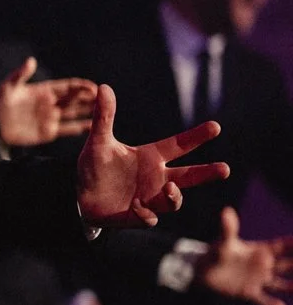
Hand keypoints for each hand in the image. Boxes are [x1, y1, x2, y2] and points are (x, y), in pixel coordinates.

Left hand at [0, 58, 97, 146]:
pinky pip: (68, 129)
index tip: (94, 88)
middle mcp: (50, 103)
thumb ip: (20, 75)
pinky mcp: (49, 132)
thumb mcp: (8, 88)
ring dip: (89, 111)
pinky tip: (94, 127)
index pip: (67, 86)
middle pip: (75, 99)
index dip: (81, 87)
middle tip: (105, 99)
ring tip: (104, 111)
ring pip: (75, 112)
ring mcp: (50, 117)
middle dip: (89, 98)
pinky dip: (81, 128)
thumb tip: (31, 60)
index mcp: (44, 90)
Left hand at [75, 85, 227, 228]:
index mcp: (151, 157)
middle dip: (208, 172)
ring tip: (169, 187)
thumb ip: (104, 117)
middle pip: (190, 175)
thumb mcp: (98, 142)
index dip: (196, 136)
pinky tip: (136, 206)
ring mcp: (150, 198)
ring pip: (174, 199)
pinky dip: (146, 213)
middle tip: (225, 169)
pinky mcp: (138, 216)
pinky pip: (150, 217)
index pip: (179, 145)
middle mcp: (156, 178)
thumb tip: (104, 87)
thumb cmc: (94, 167)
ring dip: (174, 195)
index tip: (215, 126)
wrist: (79, 196)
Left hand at [198, 207, 292, 304]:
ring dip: (292, 286)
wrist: (204, 271)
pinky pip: (263, 299)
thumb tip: (226, 211)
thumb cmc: (216, 253)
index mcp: (262, 251)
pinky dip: (271, 304)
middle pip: (289, 265)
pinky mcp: (249, 292)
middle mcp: (264, 265)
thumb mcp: (223, 242)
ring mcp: (259, 280)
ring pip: (282, 284)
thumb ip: (228, 229)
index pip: (283, 247)